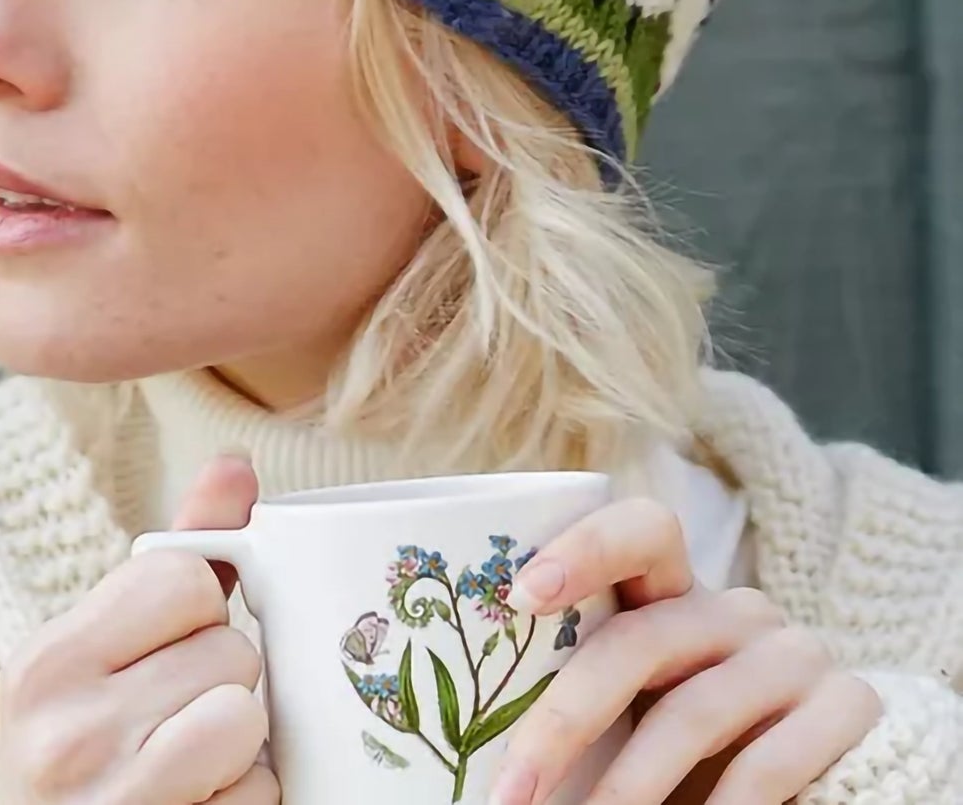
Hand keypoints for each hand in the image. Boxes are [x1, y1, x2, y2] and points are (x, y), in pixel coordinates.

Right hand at [0, 455, 277, 803]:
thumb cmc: (83, 757)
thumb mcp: (98, 657)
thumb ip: (175, 556)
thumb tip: (235, 463)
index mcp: (44, 664)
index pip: (185, 578)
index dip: (198, 614)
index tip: (163, 654)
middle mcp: (67, 733)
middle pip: (230, 650)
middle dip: (221, 682)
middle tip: (171, 723)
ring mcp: (118, 801)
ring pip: (249, 716)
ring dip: (239, 746)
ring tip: (187, 765)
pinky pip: (261, 792)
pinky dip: (246, 801)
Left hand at [489, 498, 880, 804]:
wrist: (812, 775)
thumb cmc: (684, 739)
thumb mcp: (637, 699)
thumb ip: (578, 682)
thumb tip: (463, 732)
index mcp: (675, 588)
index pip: (640, 529)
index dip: (583, 549)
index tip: (519, 595)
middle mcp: (735, 607)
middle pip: (639, 641)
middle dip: (564, 720)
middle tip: (511, 788)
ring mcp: (793, 653)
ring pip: (691, 713)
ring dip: (627, 787)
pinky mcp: (845, 706)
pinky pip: (765, 762)